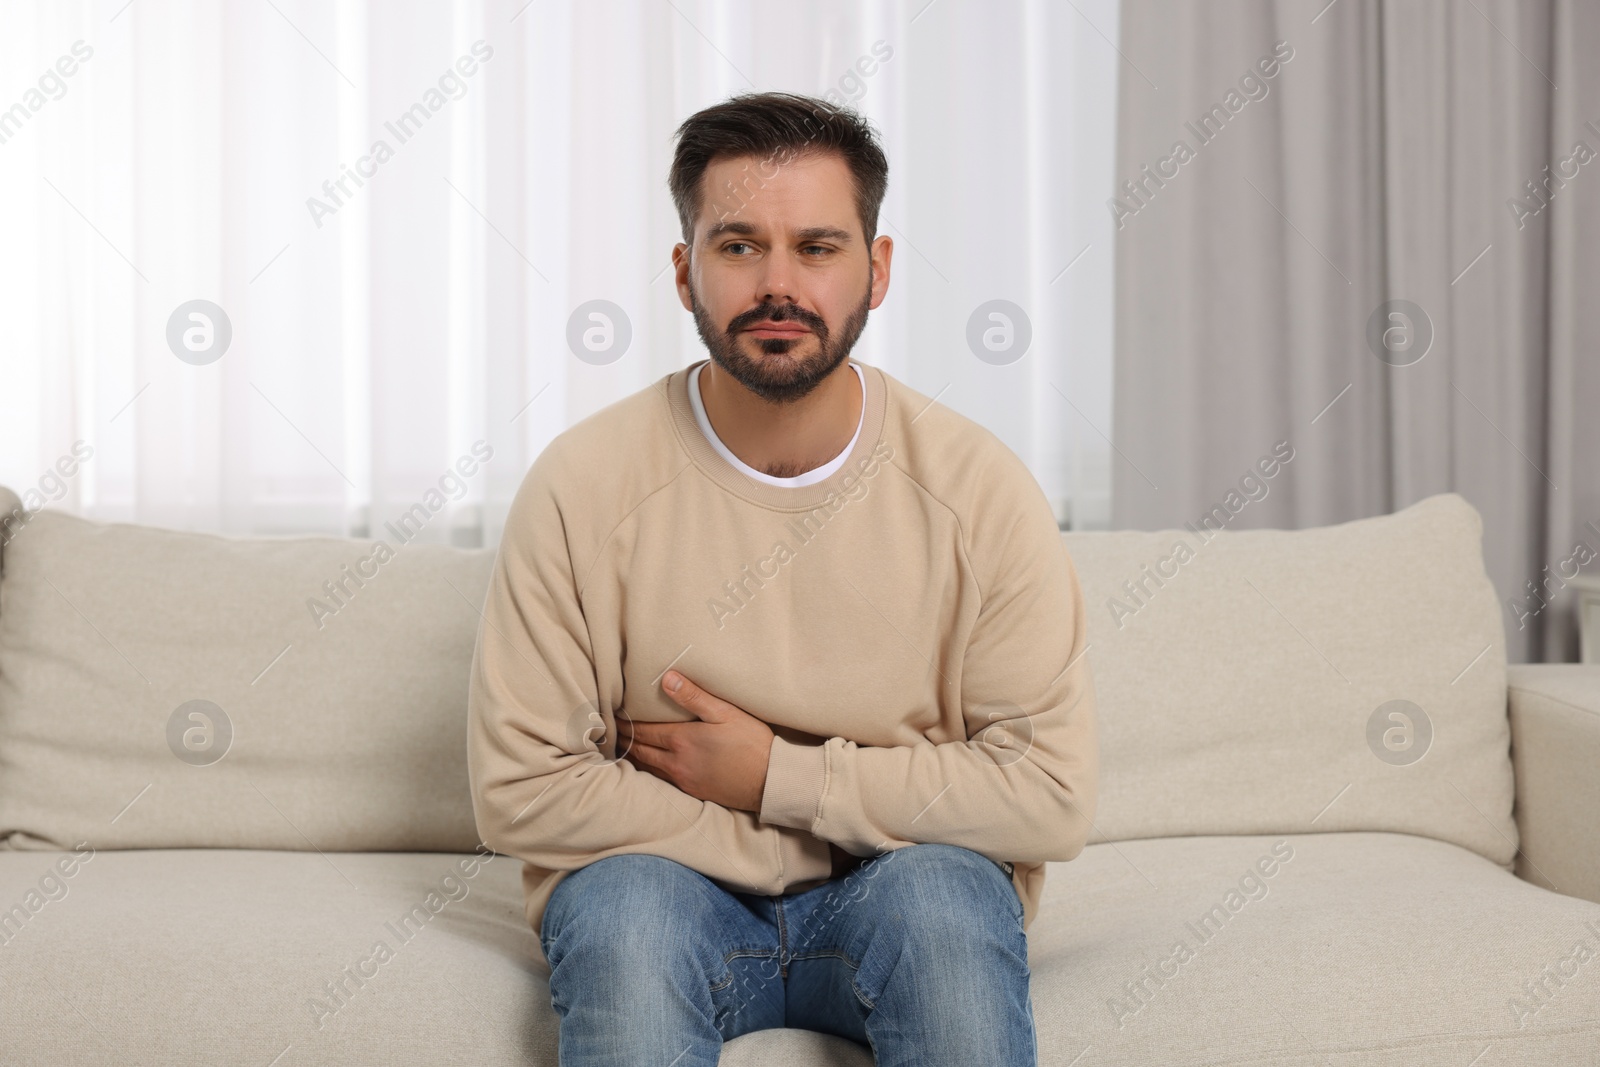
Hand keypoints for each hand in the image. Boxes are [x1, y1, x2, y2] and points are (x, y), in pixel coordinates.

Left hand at [617, 671, 774, 812]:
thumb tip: (667, 679)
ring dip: (634, 755)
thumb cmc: (751, 743)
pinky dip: (649, 769)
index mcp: (681, 741)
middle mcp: (676, 763)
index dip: (626, 723)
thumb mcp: (725, 713)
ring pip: (648, 767)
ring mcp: (683, 780)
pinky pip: (662, 780)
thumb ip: (694, 696)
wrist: (770, 781)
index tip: (613, 715)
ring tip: (624, 745)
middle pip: (640, 750)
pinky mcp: (693, 792)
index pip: (643, 731)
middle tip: (612, 729)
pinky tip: (650, 765)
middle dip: (625, 739)